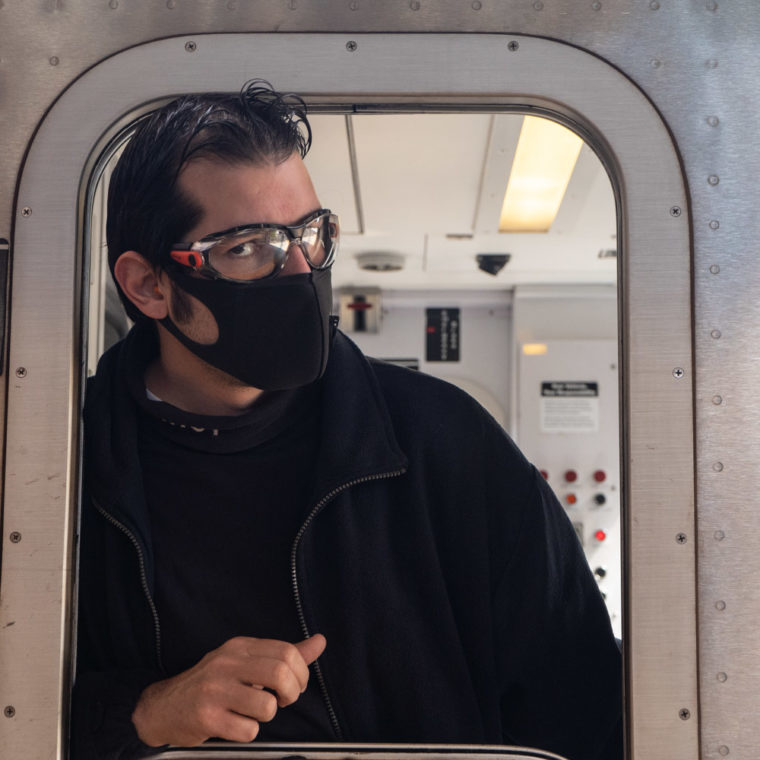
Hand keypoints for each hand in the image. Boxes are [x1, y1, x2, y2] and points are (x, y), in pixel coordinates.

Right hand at [131, 634, 325, 746]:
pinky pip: (248, 730)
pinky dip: (248, 732)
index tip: (294, 685)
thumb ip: (285, 654)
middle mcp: (227, 663)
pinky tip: (234, 724)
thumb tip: (320, 641)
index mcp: (240, 646)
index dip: (301, 673)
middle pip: (281, 674)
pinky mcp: (207, 718)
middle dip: (292, 693)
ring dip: (267, 716)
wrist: (164, 707)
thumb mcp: (246, 661)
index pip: (287, 651)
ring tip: (252, 712)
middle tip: (283, 700)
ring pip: (267, 706)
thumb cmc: (213, 685)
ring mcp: (215, 690)